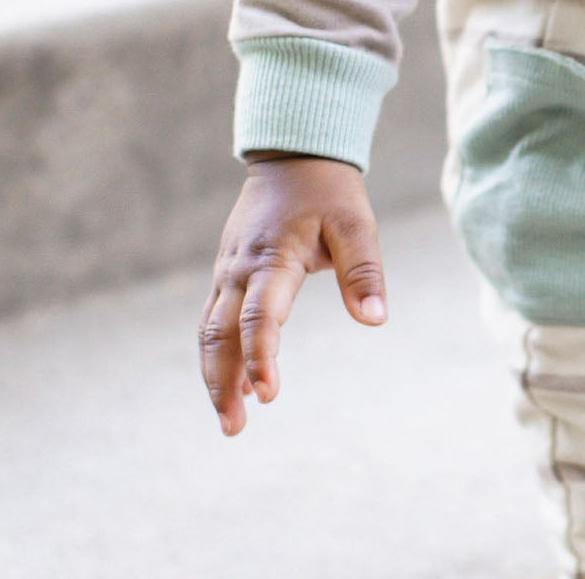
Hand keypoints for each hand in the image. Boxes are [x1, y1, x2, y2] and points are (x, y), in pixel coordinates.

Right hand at [198, 154, 386, 436]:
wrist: (293, 155)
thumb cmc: (329, 191)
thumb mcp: (355, 224)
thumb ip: (364, 272)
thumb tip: (375, 320)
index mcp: (272, 258)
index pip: (259, 315)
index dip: (261, 356)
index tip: (269, 394)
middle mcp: (240, 268)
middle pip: (219, 334)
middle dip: (223, 383)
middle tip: (235, 429)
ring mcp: (228, 271)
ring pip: (210, 331)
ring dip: (215, 376)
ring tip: (231, 420)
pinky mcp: (228, 272)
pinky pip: (215, 319)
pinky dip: (219, 354)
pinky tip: (236, 385)